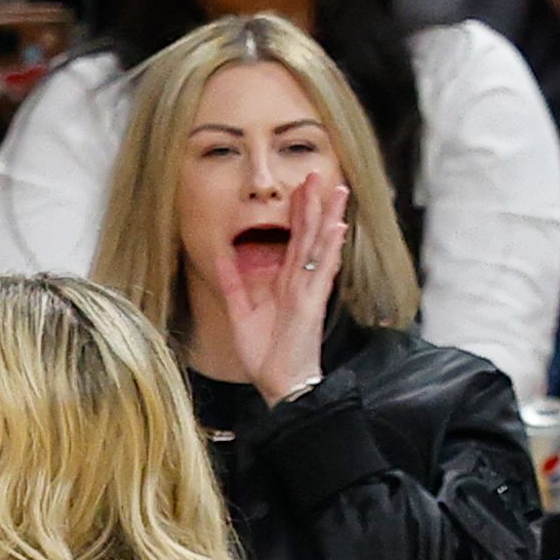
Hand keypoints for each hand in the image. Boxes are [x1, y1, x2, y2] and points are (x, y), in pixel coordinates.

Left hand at [214, 170, 345, 402]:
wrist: (279, 386)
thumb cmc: (265, 356)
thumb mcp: (240, 313)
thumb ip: (233, 283)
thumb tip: (222, 255)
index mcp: (286, 283)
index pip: (295, 240)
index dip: (298, 212)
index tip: (301, 186)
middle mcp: (301, 283)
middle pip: (310, 235)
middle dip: (315, 204)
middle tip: (319, 174)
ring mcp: (308, 292)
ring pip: (320, 247)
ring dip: (329, 218)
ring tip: (338, 191)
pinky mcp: (311, 305)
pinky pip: (322, 272)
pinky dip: (330, 249)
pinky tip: (337, 228)